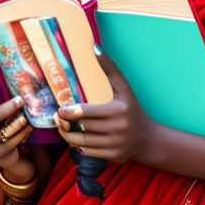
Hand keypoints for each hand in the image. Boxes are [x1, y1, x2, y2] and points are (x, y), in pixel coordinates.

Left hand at [54, 48, 158, 163]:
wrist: (147, 138)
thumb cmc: (131, 108)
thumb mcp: (124, 88)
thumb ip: (109, 68)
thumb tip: (94, 47)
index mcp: (119, 110)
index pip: (88, 113)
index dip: (71, 112)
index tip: (60, 110)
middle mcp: (118, 128)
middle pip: (83, 127)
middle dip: (66, 124)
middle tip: (57, 118)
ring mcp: (116, 144)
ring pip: (83, 142)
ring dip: (68, 136)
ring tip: (63, 128)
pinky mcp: (113, 157)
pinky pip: (88, 152)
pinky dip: (79, 146)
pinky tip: (75, 138)